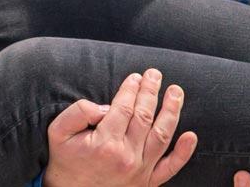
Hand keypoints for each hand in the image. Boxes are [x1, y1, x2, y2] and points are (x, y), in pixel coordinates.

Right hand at [44, 69, 196, 186]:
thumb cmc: (65, 162)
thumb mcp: (59, 133)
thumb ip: (78, 112)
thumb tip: (106, 107)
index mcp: (105, 143)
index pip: (124, 107)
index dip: (131, 89)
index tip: (135, 77)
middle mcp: (126, 156)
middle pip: (145, 116)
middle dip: (151, 91)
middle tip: (155, 74)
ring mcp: (140, 171)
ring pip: (162, 135)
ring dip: (172, 111)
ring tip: (176, 91)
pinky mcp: (148, 183)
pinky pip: (170, 167)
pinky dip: (183, 152)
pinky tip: (191, 136)